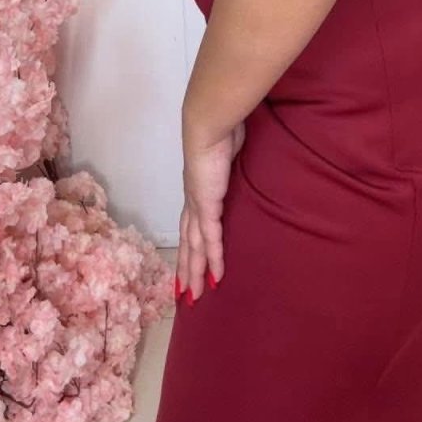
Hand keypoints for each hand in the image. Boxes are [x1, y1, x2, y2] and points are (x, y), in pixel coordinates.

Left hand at [176, 119, 245, 301]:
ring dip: (195, 271)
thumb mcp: (225, 156)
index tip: (187, 266)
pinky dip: (213, 258)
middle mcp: (193, 203)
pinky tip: (217, 275)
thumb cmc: (219, 134)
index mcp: (196, 192)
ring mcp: (198, 206)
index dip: (188, 248)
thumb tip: (236, 167)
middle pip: (187, 244)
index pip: (189, 227)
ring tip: (195, 294)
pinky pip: (211, 239)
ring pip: (195, 248)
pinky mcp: (207, 206)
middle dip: (186, 269)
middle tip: (184, 293)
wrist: (209, 127)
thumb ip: (228, 167)